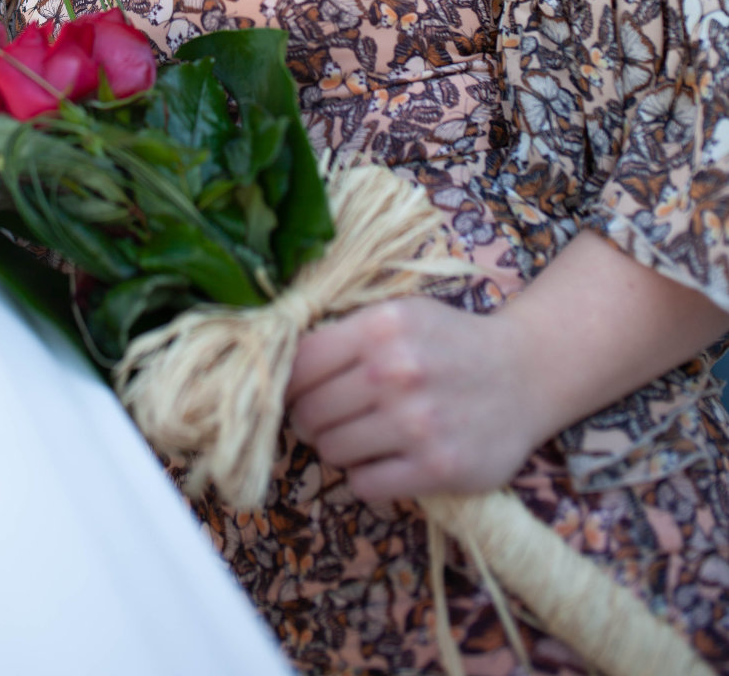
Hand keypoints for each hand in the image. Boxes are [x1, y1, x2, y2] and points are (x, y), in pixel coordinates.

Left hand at [285, 297, 539, 504]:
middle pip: (310, 412)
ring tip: (361, 436)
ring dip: (338, 449)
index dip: (289, 383)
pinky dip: (366, 478)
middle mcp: (397, 371)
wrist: (525, 374)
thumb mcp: (400, 315)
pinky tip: (385, 460)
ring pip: (332, 450)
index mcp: (382, 326)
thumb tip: (277, 362)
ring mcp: (417, 423)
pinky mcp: (437, 468)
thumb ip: (345, 334)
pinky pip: (365, 485)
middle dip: (310, 420)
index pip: (300, 363)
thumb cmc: (449, 342)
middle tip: (328, 419)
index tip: (298, 392)